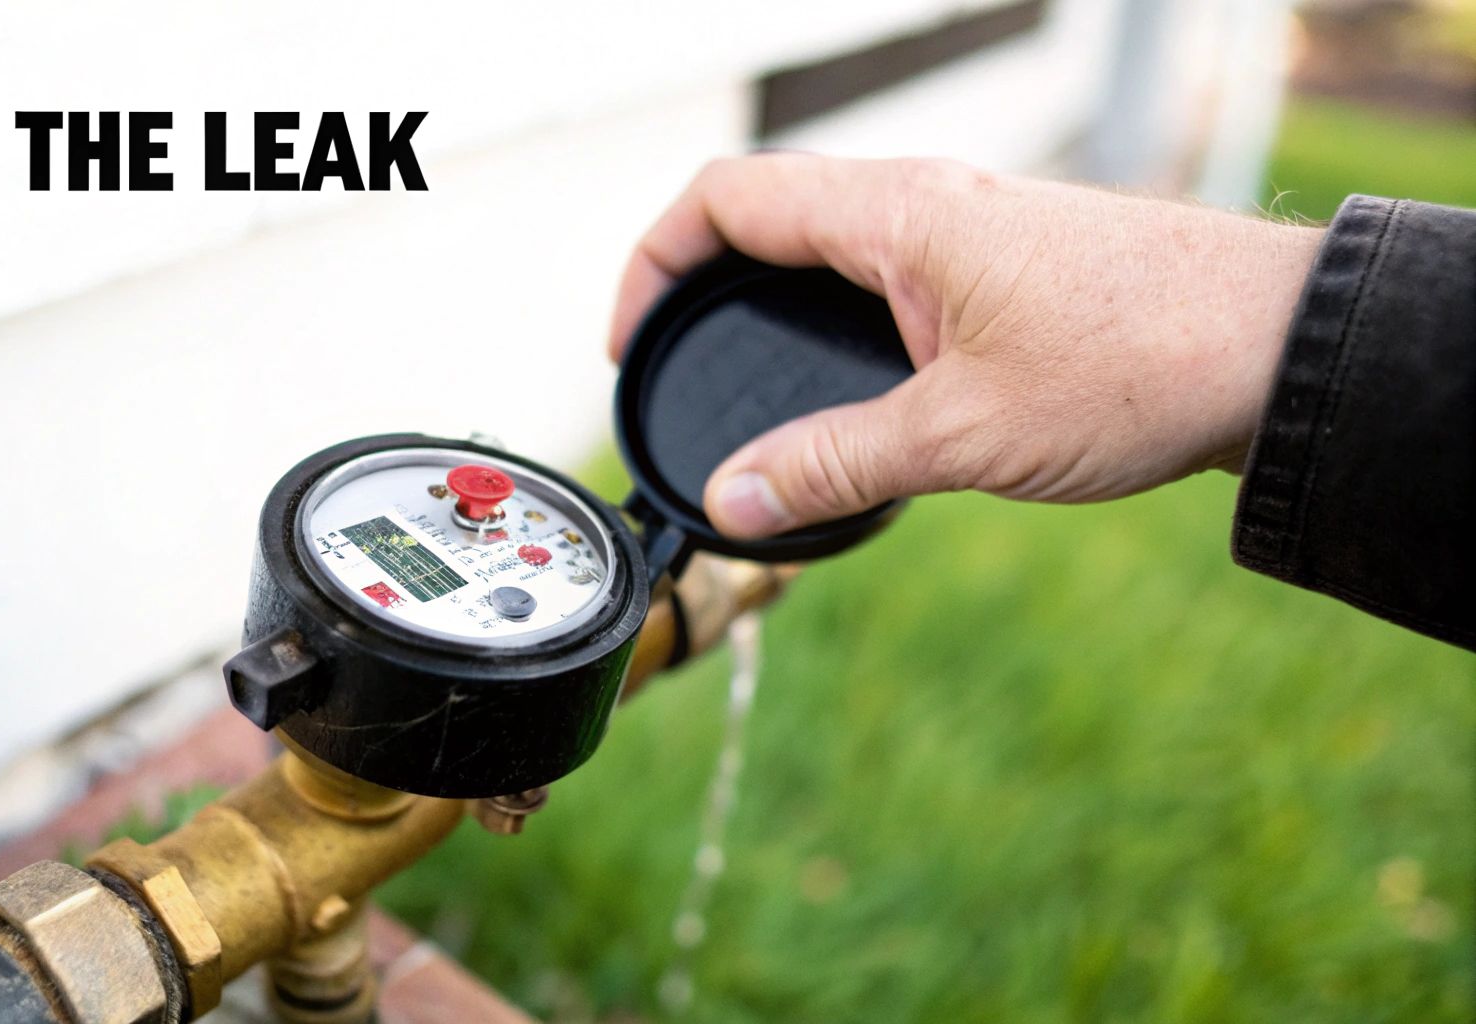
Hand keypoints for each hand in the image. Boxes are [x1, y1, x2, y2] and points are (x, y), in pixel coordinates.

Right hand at [607, 155, 1323, 538]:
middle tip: (674, 364)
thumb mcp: (963, 434)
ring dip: (775, 301)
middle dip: (700, 282)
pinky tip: (856, 390)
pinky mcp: (1007, 267)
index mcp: (897, 216)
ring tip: (748, 383)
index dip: (652, 264)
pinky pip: (891, 274)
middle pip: (769, 213)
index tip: (630, 341)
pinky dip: (842, 318)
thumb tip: (732, 500)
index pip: (726, 198)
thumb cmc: (1142, 361)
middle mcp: (927, 204)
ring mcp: (971, 230)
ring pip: (832, 244)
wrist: (1281, 349)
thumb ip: (833, 467)